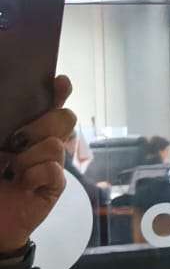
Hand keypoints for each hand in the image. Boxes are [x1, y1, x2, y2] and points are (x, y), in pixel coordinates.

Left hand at [0, 76, 75, 254]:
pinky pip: (53, 170)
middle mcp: (41, 144)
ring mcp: (50, 164)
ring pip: (55, 145)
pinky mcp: (55, 186)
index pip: (48, 104)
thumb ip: (3, 128)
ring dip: (29, 157)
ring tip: (12, 171)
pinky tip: (22, 184)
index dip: (59, 91)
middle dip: (42, 124)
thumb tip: (14, 129)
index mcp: (24, 130)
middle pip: (64, 118)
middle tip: (16, 141)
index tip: (59, 82)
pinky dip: (34, 175)